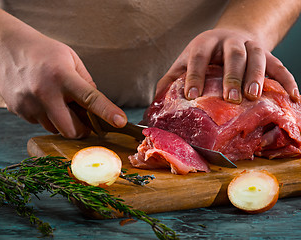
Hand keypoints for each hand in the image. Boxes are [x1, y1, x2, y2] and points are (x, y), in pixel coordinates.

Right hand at [0, 34, 126, 137]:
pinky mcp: (18, 110)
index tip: (120, 122)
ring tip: (57, 102)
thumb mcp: (70, 58)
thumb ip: (85, 82)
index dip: (107, 112)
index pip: (90, 98)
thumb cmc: (43, 52)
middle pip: (70, 129)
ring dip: (62, 123)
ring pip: (54, 129)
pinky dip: (45, 117)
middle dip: (81, 130)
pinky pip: (39, 123)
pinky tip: (40, 100)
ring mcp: (29, 104)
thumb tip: (96, 105)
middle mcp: (45, 92)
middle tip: (84, 122)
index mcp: (63, 76)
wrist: (5, 48)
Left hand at [156, 28, 299, 102]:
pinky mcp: (266, 54)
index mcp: (204, 43)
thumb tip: (155, 103)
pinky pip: (279, 66)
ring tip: (253, 96)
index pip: (198, 58)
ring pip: (256, 57)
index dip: (194, 76)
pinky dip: (287, 81)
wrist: (229, 37)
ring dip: (256, 77)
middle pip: (232, 55)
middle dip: (231, 76)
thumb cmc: (203, 56)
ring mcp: (250, 46)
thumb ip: (171, 80)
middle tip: (230, 98)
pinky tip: (292, 97)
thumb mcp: (185, 62)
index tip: (191, 96)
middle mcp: (228, 42)